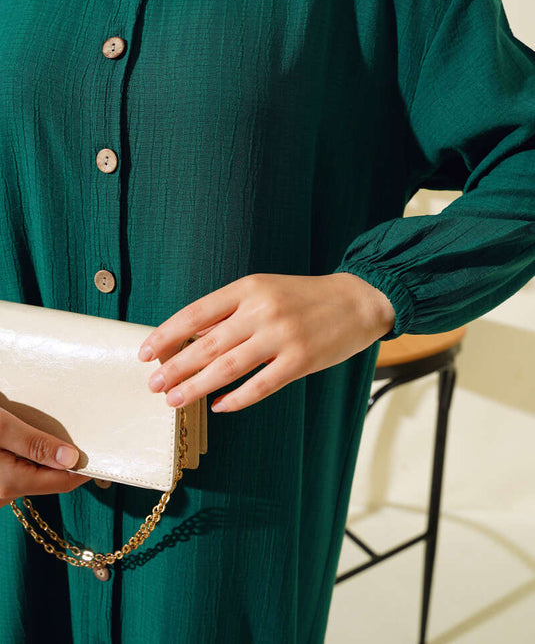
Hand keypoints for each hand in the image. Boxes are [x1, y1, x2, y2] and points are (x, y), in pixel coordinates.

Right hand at [0, 408, 91, 508]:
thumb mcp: (3, 428)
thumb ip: (35, 444)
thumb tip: (71, 457)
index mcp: (11, 483)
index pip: (62, 483)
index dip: (83, 471)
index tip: (101, 456)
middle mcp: (4, 495)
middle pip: (49, 480)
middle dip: (65, 462)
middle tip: (78, 439)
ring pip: (34, 478)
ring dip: (46, 461)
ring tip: (52, 437)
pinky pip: (20, 476)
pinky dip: (30, 462)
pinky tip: (29, 444)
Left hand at [138, 272, 394, 413]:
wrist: (356, 301)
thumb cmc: (304, 297)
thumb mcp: (264, 290)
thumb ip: (230, 311)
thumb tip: (189, 338)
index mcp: (249, 288)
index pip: (196, 313)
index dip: (166, 334)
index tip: (145, 352)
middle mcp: (262, 310)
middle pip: (207, 344)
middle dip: (175, 367)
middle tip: (154, 384)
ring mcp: (282, 336)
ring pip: (228, 368)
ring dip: (196, 387)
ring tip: (174, 399)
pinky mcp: (301, 361)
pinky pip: (260, 385)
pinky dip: (236, 399)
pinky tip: (219, 406)